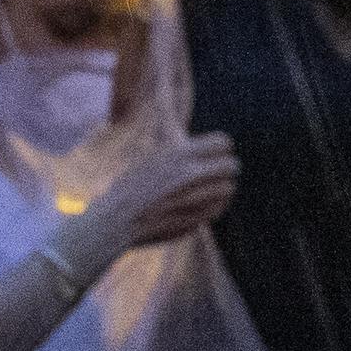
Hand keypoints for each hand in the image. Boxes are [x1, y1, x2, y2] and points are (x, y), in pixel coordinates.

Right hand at [87, 130, 243, 256]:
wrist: (117, 219)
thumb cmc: (132, 185)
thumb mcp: (154, 157)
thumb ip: (180, 150)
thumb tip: (199, 131)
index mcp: (179, 154)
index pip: (223, 142)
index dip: (222, 148)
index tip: (217, 153)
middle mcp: (191, 175)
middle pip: (232, 165)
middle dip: (226, 168)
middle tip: (219, 171)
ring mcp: (196, 199)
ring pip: (229, 188)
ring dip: (221, 188)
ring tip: (205, 190)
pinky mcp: (197, 219)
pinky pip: (220, 209)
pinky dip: (214, 207)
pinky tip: (197, 206)